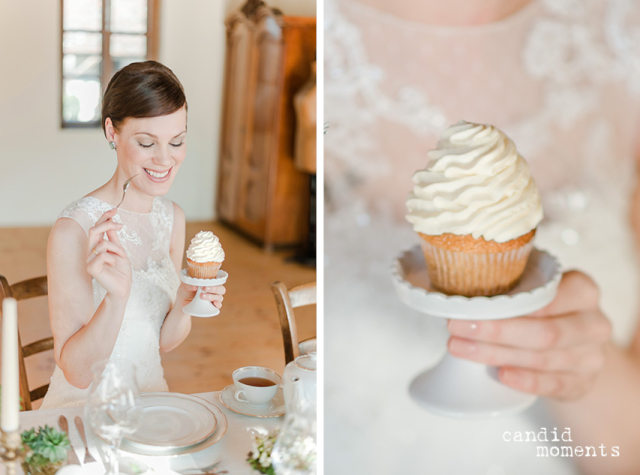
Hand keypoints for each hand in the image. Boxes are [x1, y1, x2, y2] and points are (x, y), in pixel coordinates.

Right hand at [86, 209, 131, 299]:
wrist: (123, 287)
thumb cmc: (122, 271)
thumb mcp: (119, 251)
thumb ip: (113, 239)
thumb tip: (110, 224)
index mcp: (97, 247)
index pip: (97, 228)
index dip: (104, 218)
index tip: (115, 210)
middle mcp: (90, 252)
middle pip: (94, 230)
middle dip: (107, 224)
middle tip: (120, 225)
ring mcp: (89, 260)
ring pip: (101, 243)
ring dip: (116, 248)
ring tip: (122, 256)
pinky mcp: (91, 268)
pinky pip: (102, 255)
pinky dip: (112, 257)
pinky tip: (114, 264)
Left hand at [178, 283, 225, 309]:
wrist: (182, 301)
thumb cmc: (186, 290)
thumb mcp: (185, 286)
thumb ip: (189, 285)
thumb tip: (195, 286)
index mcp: (210, 282)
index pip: (217, 281)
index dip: (213, 282)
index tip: (203, 285)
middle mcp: (214, 289)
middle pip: (221, 289)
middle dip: (214, 289)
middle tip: (204, 289)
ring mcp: (214, 298)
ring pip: (219, 297)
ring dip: (212, 297)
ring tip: (202, 296)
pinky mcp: (212, 306)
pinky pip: (218, 305)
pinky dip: (218, 305)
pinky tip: (214, 303)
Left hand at [447, 271, 611, 399]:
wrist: (576, 344)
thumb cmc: (546, 309)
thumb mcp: (536, 287)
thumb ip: (512, 283)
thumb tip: (456, 285)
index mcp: (583, 291)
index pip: (550, 296)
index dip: (512, 304)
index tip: (473, 305)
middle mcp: (594, 324)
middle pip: (544, 332)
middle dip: (495, 331)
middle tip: (456, 327)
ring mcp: (591, 357)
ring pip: (543, 359)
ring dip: (497, 355)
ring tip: (460, 348)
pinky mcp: (582, 383)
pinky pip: (554, 385)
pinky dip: (526, 381)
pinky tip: (500, 375)